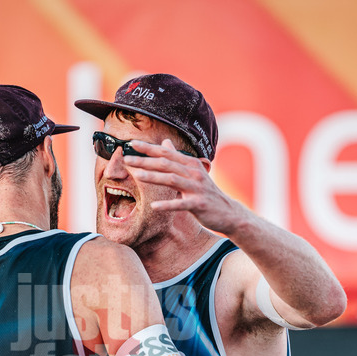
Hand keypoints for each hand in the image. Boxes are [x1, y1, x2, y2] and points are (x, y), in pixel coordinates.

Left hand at [122, 138, 246, 234]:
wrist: (229, 212)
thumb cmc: (207, 193)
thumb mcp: (193, 172)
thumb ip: (177, 158)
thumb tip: (165, 142)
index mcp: (190, 164)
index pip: (166, 153)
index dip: (149, 148)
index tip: (132, 143)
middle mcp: (193, 172)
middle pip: (166, 164)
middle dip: (146, 161)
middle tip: (127, 159)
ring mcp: (197, 188)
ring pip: (172, 179)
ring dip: (154, 177)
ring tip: (138, 176)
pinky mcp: (199, 204)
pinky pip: (181, 204)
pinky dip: (167, 204)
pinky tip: (153, 206)